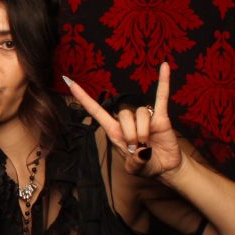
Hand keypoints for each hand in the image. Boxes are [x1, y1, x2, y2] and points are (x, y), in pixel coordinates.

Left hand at [64, 62, 182, 177]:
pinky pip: (161, 97)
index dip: (83, 98)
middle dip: (131, 134)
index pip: (96, 110)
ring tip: (148, 144)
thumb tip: (142, 151)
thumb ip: (135, 162)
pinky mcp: (161, 117)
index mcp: (114, 131)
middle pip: (123, 114)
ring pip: (140, 112)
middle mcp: (127, 121)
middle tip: (137, 148)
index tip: (70, 82)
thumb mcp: (134, 168)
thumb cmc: (145, 166)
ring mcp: (144, 117)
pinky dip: (163, 82)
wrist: (165, 168)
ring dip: (144, 130)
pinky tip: (164, 66)